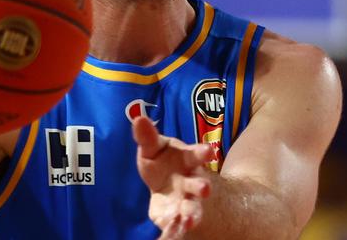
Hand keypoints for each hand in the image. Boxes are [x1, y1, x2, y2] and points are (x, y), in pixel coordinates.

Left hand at [133, 116, 214, 238]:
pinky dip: (173, 230)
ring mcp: (187, 201)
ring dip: (192, 214)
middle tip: (205, 188)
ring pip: (193, 208)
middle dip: (201, 186)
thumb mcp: (154, 147)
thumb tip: (138, 119)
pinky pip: (176, 225)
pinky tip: (167, 233)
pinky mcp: (176, 217)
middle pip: (199, 184)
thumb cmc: (163, 161)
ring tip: (188, 221)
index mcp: (188, 160)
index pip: (196, 154)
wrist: (171, 185)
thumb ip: (147, 137)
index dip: (202, 152)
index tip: (208, 150)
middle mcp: (192, 181)